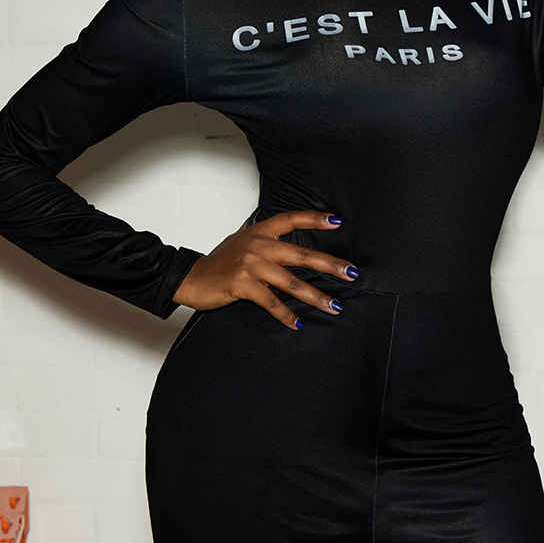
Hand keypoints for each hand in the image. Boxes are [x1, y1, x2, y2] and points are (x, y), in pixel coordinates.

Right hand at [172, 210, 356, 329]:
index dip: (314, 219)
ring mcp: (251, 265)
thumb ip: (257, 234)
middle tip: (351, 273)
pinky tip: (298, 323)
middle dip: (330, 265)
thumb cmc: (218, 261)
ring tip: (334, 306)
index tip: (337, 221)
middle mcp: (258, 245)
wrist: (191, 277)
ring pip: (291, 283)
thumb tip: (269, 225)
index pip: (291, 219)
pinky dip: (286, 315)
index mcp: (260, 232)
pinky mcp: (244, 285)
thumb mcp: (239, 239)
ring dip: (315, 297)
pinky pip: (271, 302)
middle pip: (301, 254)